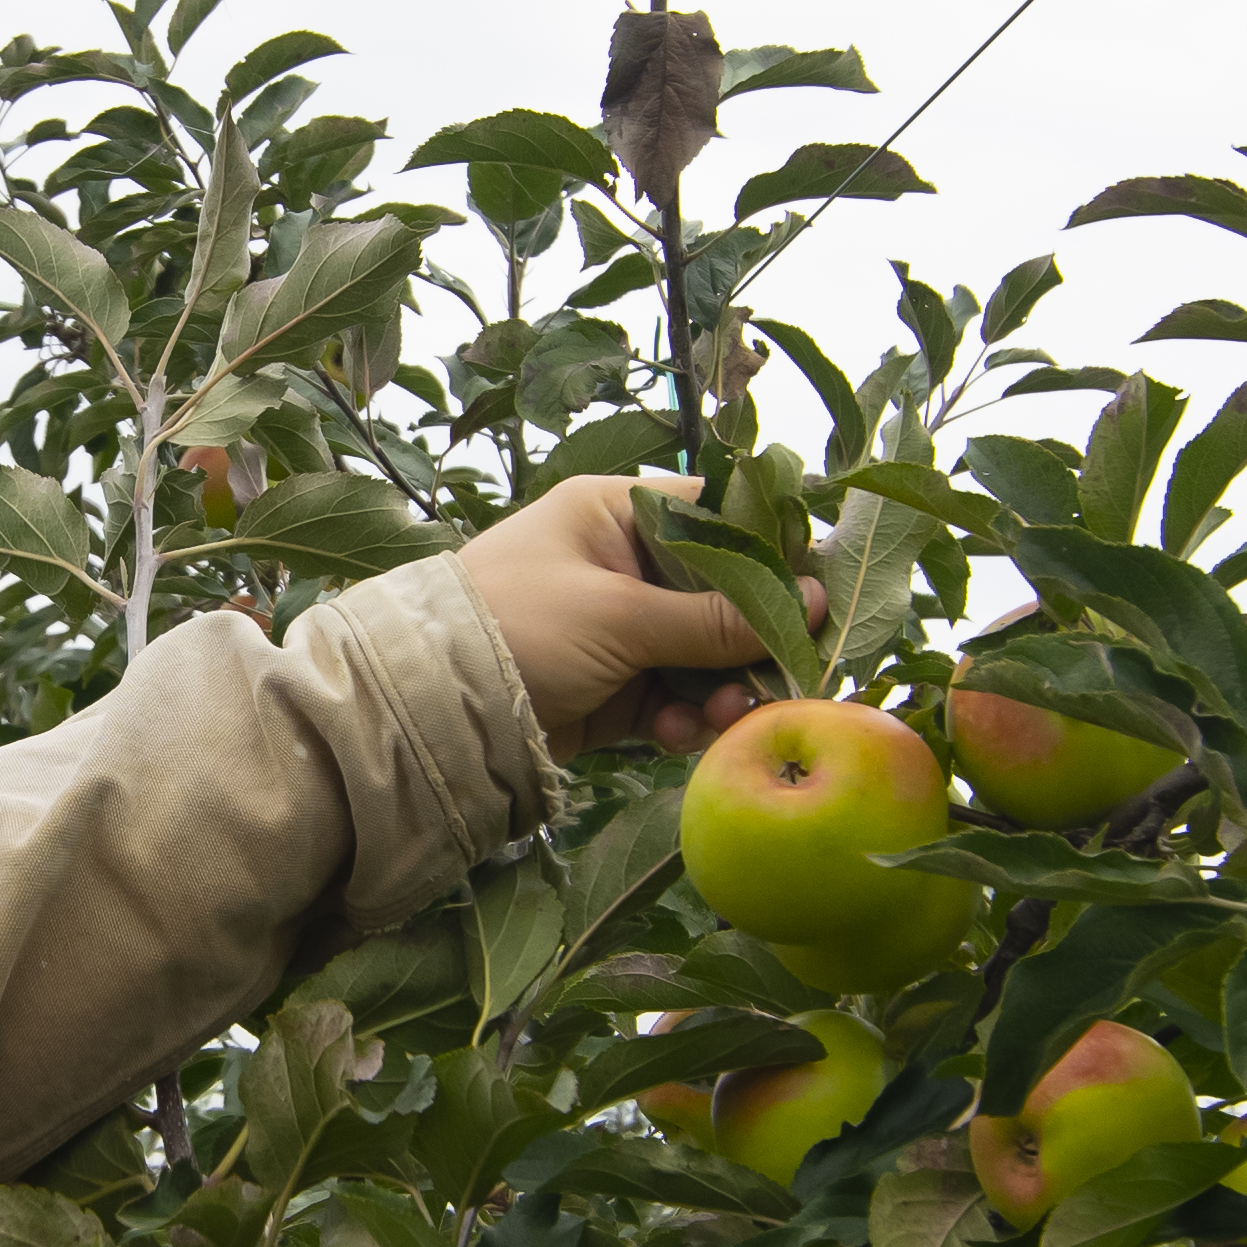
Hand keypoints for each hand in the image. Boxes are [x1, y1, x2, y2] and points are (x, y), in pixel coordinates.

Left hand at [455, 475, 806, 758]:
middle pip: (717, 596)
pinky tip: (682, 734)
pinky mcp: (608, 688)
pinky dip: (683, 717)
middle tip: (786, 675)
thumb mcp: (621, 616)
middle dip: (750, 640)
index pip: (714, 516)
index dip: (769, 553)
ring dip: (722, 687)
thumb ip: (715, 618)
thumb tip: (813, 603)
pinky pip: (669, 697)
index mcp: (614, 512)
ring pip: (699, 654)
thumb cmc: (518, 625)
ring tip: (729, 716)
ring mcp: (615, 628)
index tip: (815, 593)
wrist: (431, 710)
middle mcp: (618, 562)